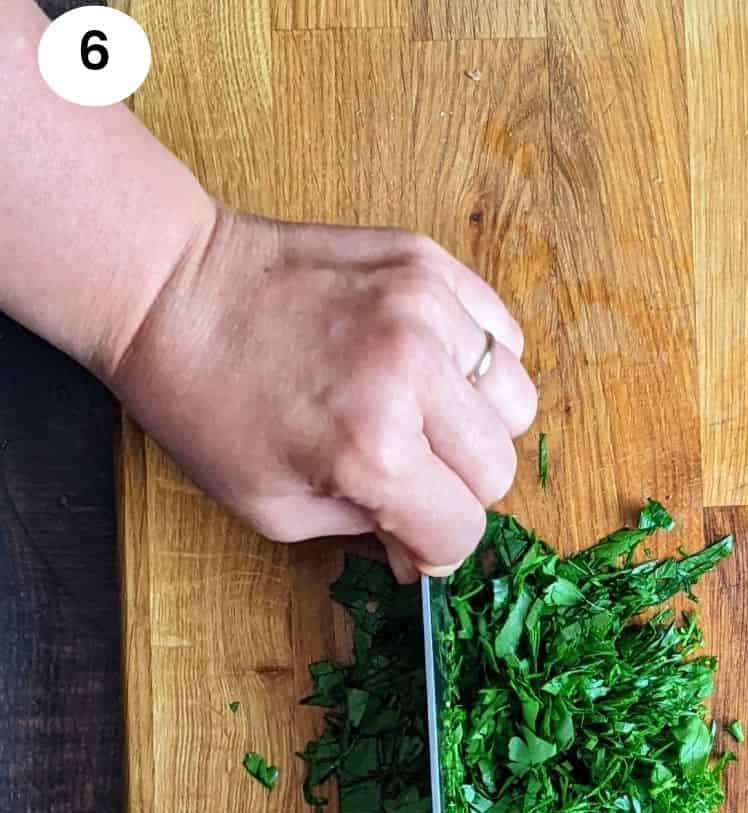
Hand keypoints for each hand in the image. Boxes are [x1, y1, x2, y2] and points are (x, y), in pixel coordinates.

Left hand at [107, 205, 537, 579]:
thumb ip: (367, 533)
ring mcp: (426, 308)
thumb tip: (423, 550)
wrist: (167, 289)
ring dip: (476, 423)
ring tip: (422, 415)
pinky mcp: (427, 262)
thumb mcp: (275, 508)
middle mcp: (412, 373)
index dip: (435, 545)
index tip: (410, 536)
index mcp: (371, 449)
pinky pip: (500, 336)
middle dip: (457, 488)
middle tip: (408, 474)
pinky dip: (476, 362)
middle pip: (498, 469)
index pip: (461, 526)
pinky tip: (427, 367)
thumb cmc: (207, 406)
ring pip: (515, 401)